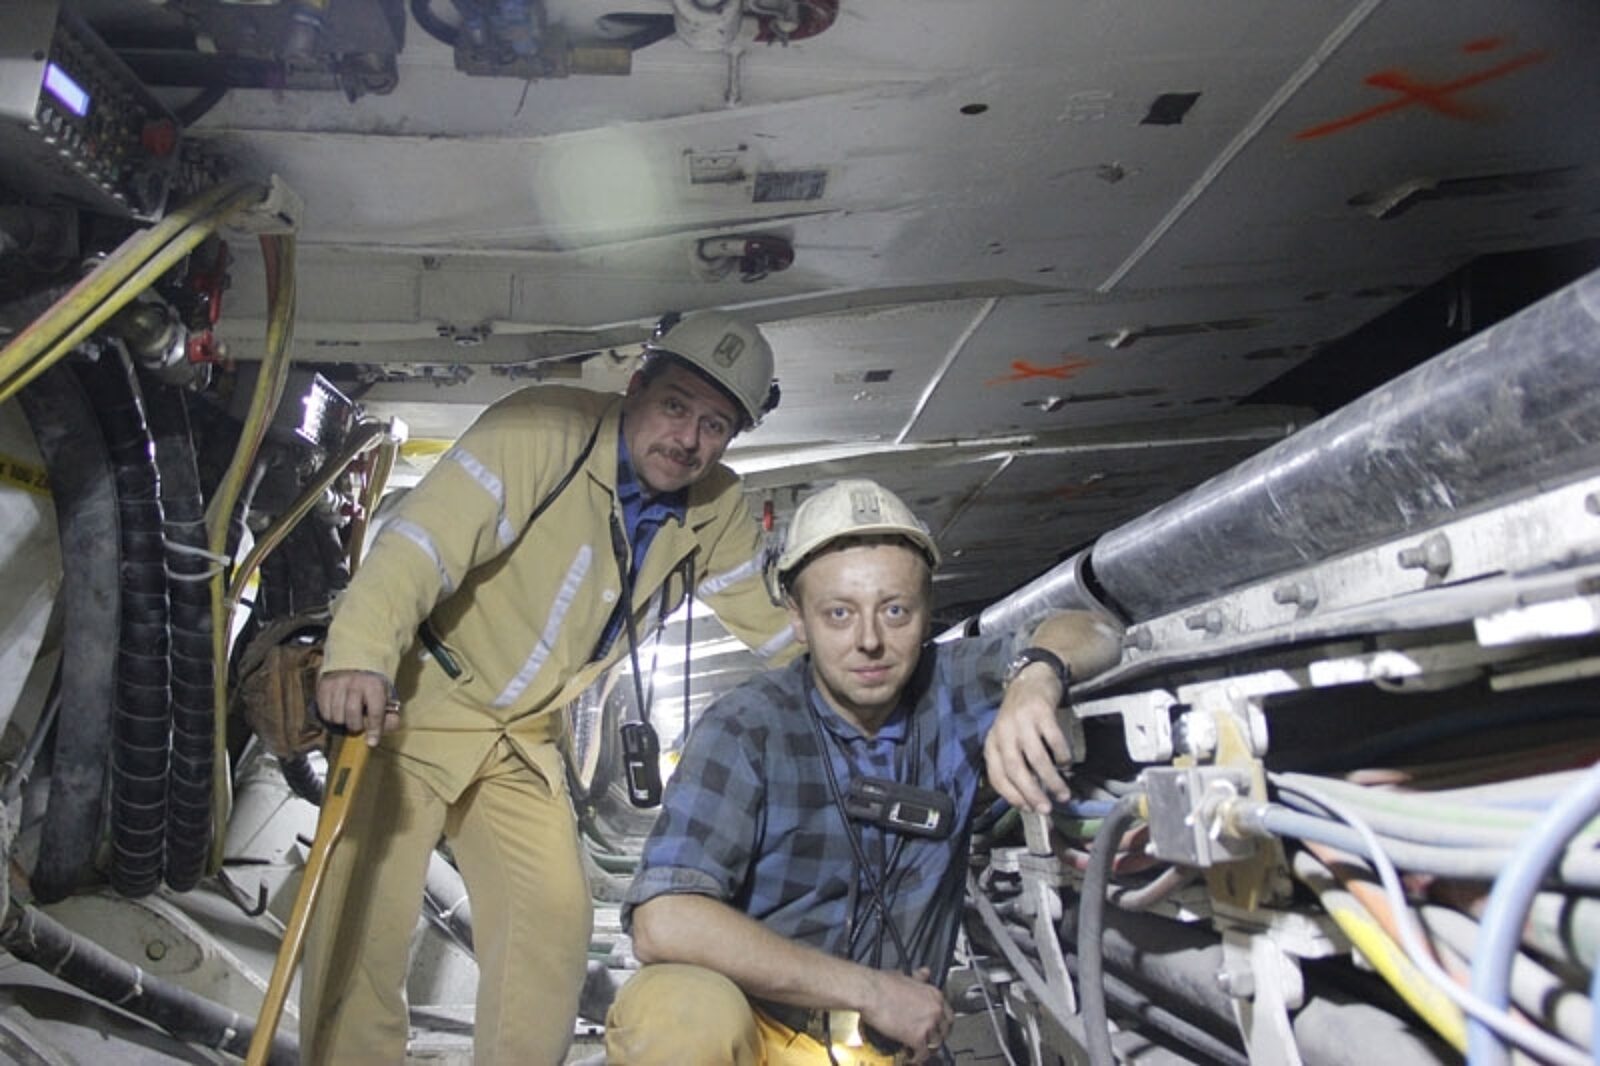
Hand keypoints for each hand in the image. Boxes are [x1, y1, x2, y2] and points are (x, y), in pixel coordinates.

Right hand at [316, 669, 400, 746]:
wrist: (356, 661)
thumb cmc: (373, 685)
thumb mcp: (387, 697)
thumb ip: (389, 716)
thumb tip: (381, 732)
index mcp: (375, 685)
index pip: (374, 712)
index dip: (374, 729)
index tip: (372, 742)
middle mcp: (355, 683)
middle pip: (352, 714)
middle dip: (356, 726)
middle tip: (358, 726)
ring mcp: (337, 684)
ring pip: (336, 715)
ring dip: (342, 722)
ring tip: (347, 717)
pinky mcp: (324, 686)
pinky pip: (324, 712)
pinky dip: (331, 717)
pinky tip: (338, 711)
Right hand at [859, 967, 951, 1064]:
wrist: (870, 992)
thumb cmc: (883, 983)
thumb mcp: (906, 976)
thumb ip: (919, 978)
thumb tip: (924, 973)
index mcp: (934, 995)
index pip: (948, 1015)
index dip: (942, 1024)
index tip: (936, 1029)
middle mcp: (935, 1010)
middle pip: (944, 1031)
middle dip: (937, 1038)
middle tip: (928, 1042)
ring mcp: (928, 1024)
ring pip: (935, 1044)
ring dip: (927, 1049)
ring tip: (919, 1052)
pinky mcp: (916, 1037)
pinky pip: (922, 1054)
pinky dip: (917, 1058)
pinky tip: (911, 1058)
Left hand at [983, 662, 1072, 813]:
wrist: (1031, 680)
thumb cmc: (1020, 718)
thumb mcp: (1008, 739)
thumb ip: (1014, 763)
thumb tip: (1030, 798)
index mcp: (993, 743)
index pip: (997, 776)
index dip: (1012, 796)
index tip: (1028, 809)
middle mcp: (1004, 732)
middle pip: (1015, 769)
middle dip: (1032, 793)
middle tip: (1047, 809)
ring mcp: (1022, 721)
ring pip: (1036, 758)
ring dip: (1051, 780)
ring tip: (1063, 794)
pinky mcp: (1041, 711)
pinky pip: (1054, 740)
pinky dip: (1062, 756)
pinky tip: (1067, 764)